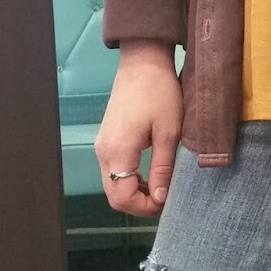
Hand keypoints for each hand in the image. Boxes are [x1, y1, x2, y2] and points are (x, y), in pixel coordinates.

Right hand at [95, 41, 182, 217]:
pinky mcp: (106, 141)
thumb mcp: (169, 133)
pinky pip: (113, 172)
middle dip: (139, 204)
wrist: (142, 63)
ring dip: (134, 193)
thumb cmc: (159, 92)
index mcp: (118, 151)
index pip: (122, 197)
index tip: (167, 201)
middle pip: (113, 196)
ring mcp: (102, 146)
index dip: (145, 207)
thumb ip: (162, 168)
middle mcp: (103, 152)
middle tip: (164, 198)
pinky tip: (149, 175)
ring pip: (112, 186)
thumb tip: (160, 198)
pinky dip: (129, 180)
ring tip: (160, 186)